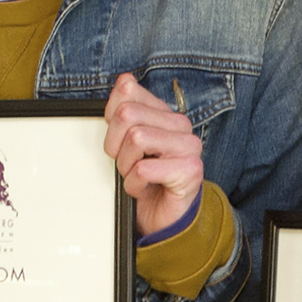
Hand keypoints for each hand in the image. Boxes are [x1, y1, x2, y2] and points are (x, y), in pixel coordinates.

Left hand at [102, 72, 203, 235]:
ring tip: (136, 176)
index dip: (111, 119)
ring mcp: (189, 146)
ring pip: (136, 138)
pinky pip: (143, 169)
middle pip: (127, 114)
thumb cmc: (144, 182)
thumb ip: (123, 112)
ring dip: (126, 166)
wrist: (163, 220)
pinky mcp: (190, 170)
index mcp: (164, 113)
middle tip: (126, 164)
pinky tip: (143, 189)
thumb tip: (123, 81)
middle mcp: (180, 125)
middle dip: (115, 145)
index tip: (118, 141)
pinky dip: (134, 184)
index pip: (127, 90)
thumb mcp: (125, 143)